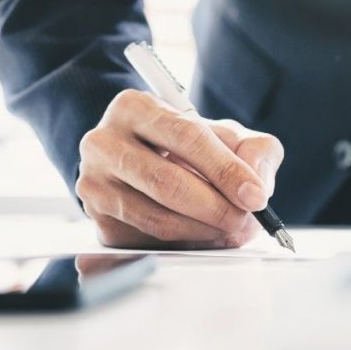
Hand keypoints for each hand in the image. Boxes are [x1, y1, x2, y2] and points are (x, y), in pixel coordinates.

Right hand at [76, 89, 283, 249]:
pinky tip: (208, 235)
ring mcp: (93, 183)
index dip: (226, 170)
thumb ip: (255, 149)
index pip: (187, 137)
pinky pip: (148, 239)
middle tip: (246, 220)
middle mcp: (104, 143)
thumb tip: (257, 183)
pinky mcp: (97, 219)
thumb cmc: (190, 144)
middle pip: (167, 182)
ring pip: (156, 217)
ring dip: (205, 230)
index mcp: (135, 107)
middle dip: (217, 207)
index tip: (256, 196)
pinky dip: (187, 242)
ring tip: (233, 229)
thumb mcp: (228, 135)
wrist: (145, 160)